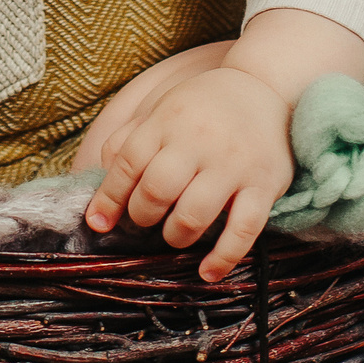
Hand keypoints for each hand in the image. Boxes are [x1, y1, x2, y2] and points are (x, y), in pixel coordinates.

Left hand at [82, 66, 293, 282]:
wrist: (264, 89)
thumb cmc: (202, 109)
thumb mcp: (161, 110)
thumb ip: (126, 141)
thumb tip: (99, 183)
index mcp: (167, 121)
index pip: (128, 163)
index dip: (108, 198)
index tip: (98, 223)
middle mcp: (198, 141)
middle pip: (156, 190)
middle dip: (142, 217)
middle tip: (146, 220)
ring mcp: (233, 164)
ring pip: (193, 215)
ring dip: (175, 237)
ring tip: (175, 236)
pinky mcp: (264, 185)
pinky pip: (243, 229)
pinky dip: (223, 257)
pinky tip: (207, 273)